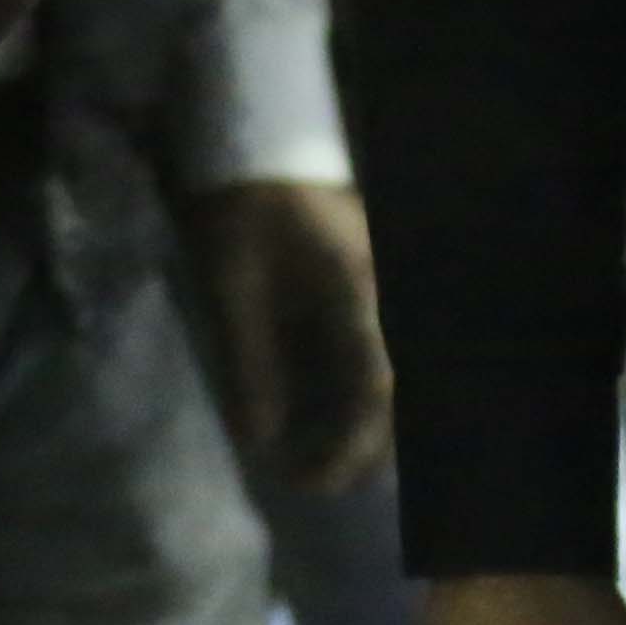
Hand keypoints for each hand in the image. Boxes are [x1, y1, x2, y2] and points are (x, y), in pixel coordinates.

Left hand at [175, 177, 392, 492]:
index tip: (308, 485)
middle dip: (360, 450)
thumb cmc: (241, 207)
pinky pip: (369, 356)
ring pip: (386, 380)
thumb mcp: (230, 288)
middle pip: (395, 395)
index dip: (348, 450)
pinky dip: (346, 395)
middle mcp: (385, 301)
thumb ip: (249, 365)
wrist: (256, 139)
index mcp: (359, 297)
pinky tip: (309, 414)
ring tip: (305, 458)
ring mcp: (381, 294)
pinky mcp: (365, 291)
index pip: (374, 393)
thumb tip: (260, 442)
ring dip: (355, 426)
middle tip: (306, 480)